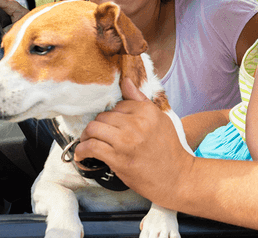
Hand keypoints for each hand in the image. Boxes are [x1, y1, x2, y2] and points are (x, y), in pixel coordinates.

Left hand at [75, 78, 194, 208]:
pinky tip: (83, 155)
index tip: (112, 126)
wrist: (175, 176)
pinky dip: (81, 151)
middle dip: (98, 126)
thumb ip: (141, 101)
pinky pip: (90, 147)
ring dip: (86, 137)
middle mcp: (136, 123)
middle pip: (103, 116)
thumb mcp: (160, 120)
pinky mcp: (117, 158)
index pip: (118, 105)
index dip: (113, 116)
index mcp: (148, 111)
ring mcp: (126, 140)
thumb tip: (126, 81)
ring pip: (93, 129)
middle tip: (99, 136)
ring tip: (88, 143)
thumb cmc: (168, 149)